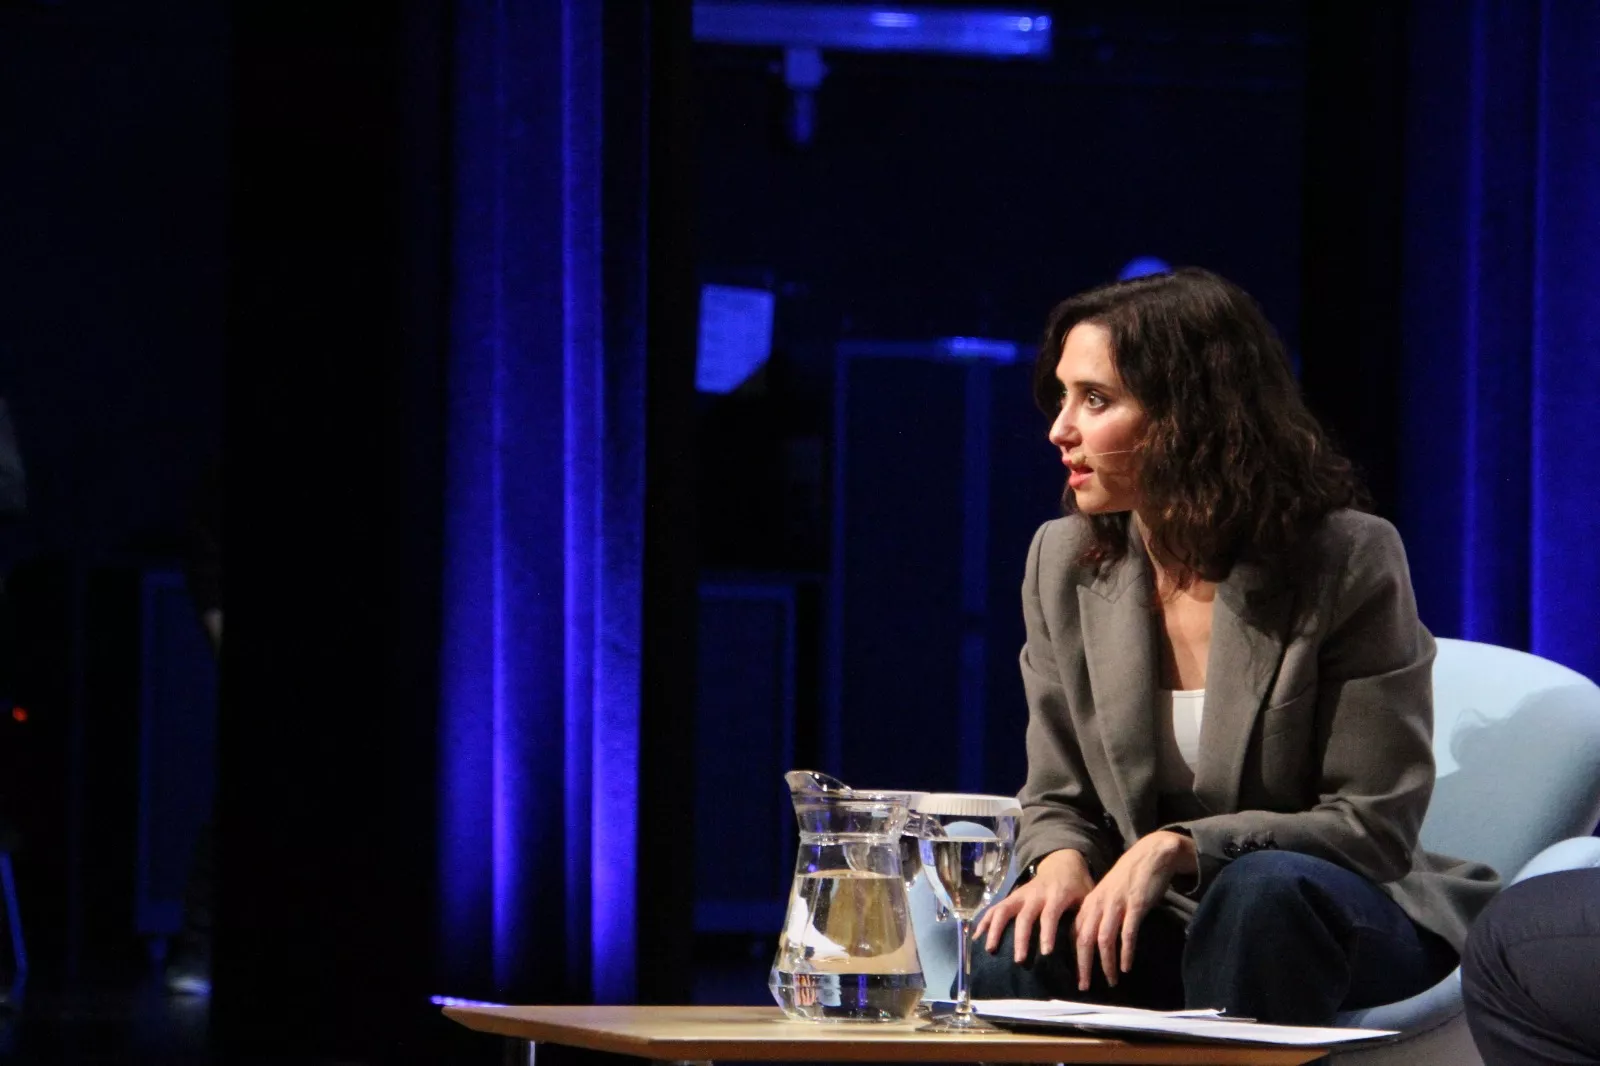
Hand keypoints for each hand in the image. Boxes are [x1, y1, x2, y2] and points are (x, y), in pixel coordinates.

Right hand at [972, 849, 1095, 962]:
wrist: (1063, 863)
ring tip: (990, 949)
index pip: (1050, 915)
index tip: (1046, 953)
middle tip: (1019, 960)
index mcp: (1057, 895)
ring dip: (995, 929)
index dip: (1047, 934)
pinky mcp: (1012, 896)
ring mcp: (1020, 894)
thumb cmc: (1078, 887)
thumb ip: (1084, 920)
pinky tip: (977, 937)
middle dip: (1020, 939)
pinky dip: (985, 921)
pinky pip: (995, 908)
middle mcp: (1035, 894)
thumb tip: (1083, 951)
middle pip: (1024, 916)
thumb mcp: (1087, 900)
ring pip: (1004, 910)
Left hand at [1073, 830, 1195, 989]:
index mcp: (1090, 903)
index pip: (1074, 933)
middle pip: (1083, 940)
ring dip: (1106, 964)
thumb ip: (1099, 914)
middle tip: (1084, 986)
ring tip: (1111, 981)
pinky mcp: (1135, 906)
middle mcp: (1098, 904)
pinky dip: (1125, 952)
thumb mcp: (1108, 895)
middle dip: (1083, 966)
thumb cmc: (1129, 879)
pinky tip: (1126, 966)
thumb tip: (1092, 941)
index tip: (1077, 975)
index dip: (1074, 956)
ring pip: (1104, 940)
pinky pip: (1127, 933)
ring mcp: (1116, 905)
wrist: (1150, 855)